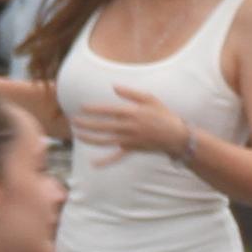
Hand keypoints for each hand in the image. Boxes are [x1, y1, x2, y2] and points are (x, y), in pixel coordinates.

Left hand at [76, 86, 191, 158]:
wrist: (177, 136)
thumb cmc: (164, 115)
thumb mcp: (150, 99)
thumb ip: (131, 93)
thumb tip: (114, 87)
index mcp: (132, 113)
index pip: (107, 111)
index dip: (93, 109)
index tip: (81, 108)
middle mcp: (128, 127)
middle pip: (102, 126)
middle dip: (86, 124)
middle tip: (73, 121)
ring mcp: (129, 140)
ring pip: (104, 140)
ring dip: (89, 138)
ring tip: (77, 135)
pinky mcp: (132, 149)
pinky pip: (117, 157)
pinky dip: (105, 161)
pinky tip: (93, 164)